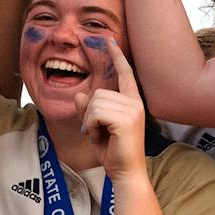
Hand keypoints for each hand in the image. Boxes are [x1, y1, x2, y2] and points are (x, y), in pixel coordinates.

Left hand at [79, 43, 147, 177]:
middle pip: (98, 93)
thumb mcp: (96, 128)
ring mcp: (132, 110)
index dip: (117, 56)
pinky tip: (97, 137)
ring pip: (95, 102)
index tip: (109, 41)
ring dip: (89, 121)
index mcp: (132, 102)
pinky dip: (89, 126)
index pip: (125, 73)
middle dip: (89, 113)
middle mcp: (135, 103)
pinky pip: (95, 113)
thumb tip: (79, 95)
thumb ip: (88, 111)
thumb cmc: (113, 153)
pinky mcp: (126, 119)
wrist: (125, 173)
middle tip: (96, 132)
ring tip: (98, 135)